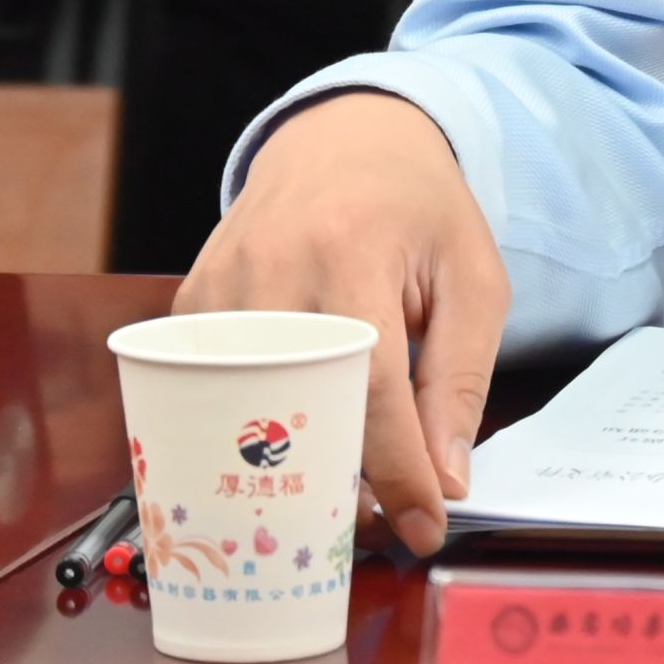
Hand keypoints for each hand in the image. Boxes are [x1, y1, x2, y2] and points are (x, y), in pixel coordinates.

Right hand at [180, 89, 510, 558]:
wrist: (347, 138)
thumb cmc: (420, 211)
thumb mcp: (472, 280)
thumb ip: (459, 380)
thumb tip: (445, 479)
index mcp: (353, 250)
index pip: (369, 387)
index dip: (396, 470)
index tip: (425, 525)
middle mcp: (273, 265)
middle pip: (293, 407)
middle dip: (339, 481)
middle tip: (379, 519)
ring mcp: (220, 282)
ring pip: (243, 408)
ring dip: (290, 463)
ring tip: (342, 485)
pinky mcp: (191, 299)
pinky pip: (210, 386)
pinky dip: (248, 424)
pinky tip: (290, 435)